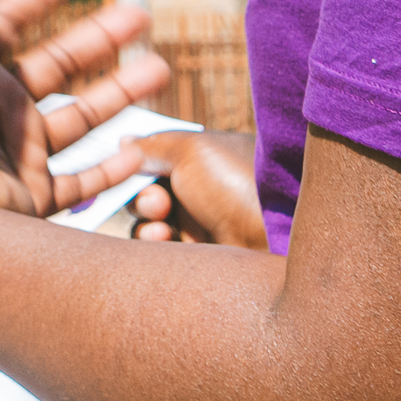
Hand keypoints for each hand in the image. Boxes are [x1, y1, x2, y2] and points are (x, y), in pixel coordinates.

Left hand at [0, 0, 174, 219]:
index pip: (3, 24)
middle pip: (53, 67)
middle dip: (96, 40)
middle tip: (139, 14)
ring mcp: (14, 154)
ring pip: (77, 119)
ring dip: (118, 94)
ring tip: (161, 69)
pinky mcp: (32, 197)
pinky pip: (80, 180)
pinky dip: (111, 166)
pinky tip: (140, 149)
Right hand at [129, 130, 268, 247]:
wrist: (279, 234)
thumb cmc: (237, 183)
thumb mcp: (191, 149)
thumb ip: (152, 145)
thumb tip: (124, 143)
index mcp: (203, 158)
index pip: (157, 157)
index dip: (136, 163)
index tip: (122, 167)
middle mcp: (200, 190)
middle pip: (147, 191)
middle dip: (142, 195)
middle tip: (159, 201)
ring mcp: (200, 224)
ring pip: (149, 223)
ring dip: (145, 221)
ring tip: (160, 222)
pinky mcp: (199, 257)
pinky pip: (160, 252)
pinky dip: (154, 244)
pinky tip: (163, 240)